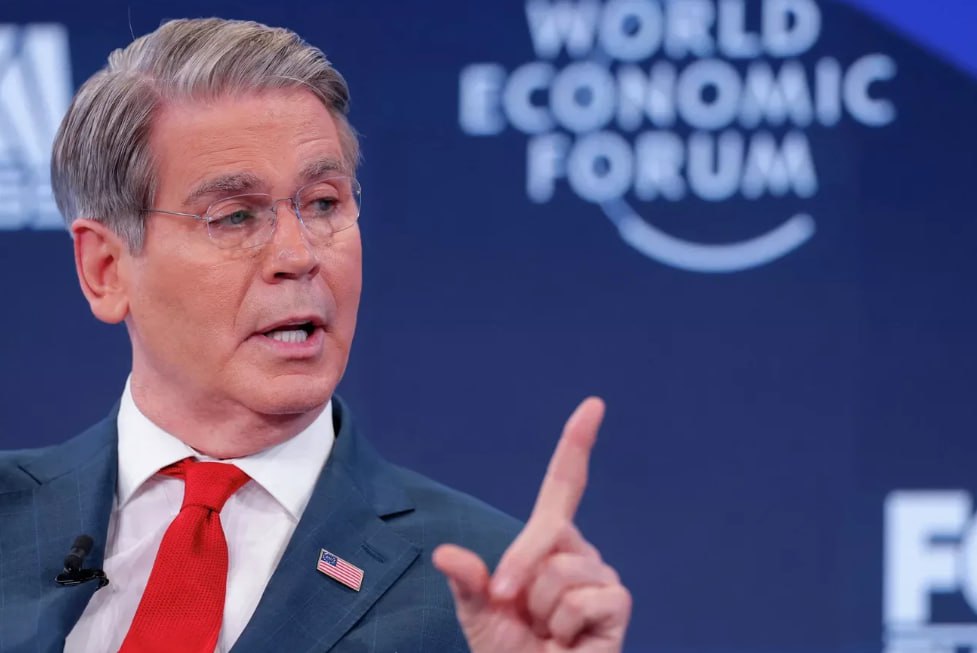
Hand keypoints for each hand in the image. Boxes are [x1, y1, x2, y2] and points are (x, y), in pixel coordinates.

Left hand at [433, 397, 631, 651]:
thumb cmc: (511, 652)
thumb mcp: (479, 614)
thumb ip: (467, 582)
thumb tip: (444, 553)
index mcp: (548, 543)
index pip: (565, 485)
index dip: (577, 444)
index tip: (593, 405)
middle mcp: (579, 552)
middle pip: (547, 532)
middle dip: (519, 570)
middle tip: (510, 607)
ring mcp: (601, 576)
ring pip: (559, 571)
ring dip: (541, 609)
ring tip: (548, 633)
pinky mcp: (617, 603)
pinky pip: (579, 599)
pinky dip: (563, 627)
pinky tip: (568, 642)